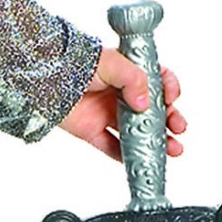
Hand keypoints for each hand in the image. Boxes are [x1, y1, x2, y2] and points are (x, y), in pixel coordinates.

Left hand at [57, 48, 185, 163]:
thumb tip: (146, 104)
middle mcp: (119, 94)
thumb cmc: (73, 61)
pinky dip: (126, 156)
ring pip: (137, 131)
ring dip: (156, 141)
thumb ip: (134, 80)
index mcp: (126, 72)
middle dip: (170, 119)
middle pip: (153, 110)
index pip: (157, 80)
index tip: (172, 97)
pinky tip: (140, 160)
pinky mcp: (91, 131)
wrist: (43, 76)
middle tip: (178, 126)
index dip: (168, 89)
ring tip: (172, 149)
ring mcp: (106, 113)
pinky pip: (112, 147)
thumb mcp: (111, 62)